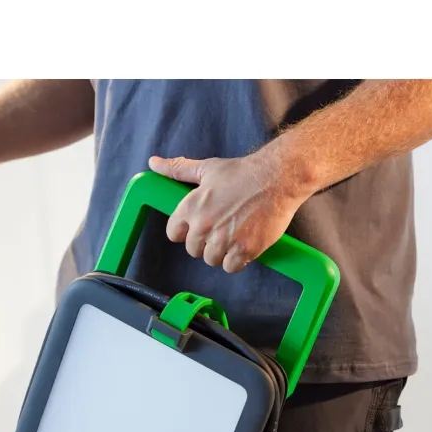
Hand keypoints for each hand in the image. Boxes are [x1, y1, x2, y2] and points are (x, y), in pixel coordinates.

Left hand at [148, 147, 310, 272]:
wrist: (278, 178)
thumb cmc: (242, 172)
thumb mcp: (207, 168)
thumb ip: (178, 169)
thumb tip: (153, 163)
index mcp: (191, 208)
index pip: (174, 233)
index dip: (186, 231)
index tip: (199, 226)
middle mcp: (203, 226)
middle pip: (193, 250)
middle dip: (205, 242)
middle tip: (223, 227)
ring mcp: (224, 240)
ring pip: (212, 260)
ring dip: (222, 252)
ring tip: (235, 234)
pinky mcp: (244, 250)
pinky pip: (231, 267)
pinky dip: (238, 260)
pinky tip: (244, 244)